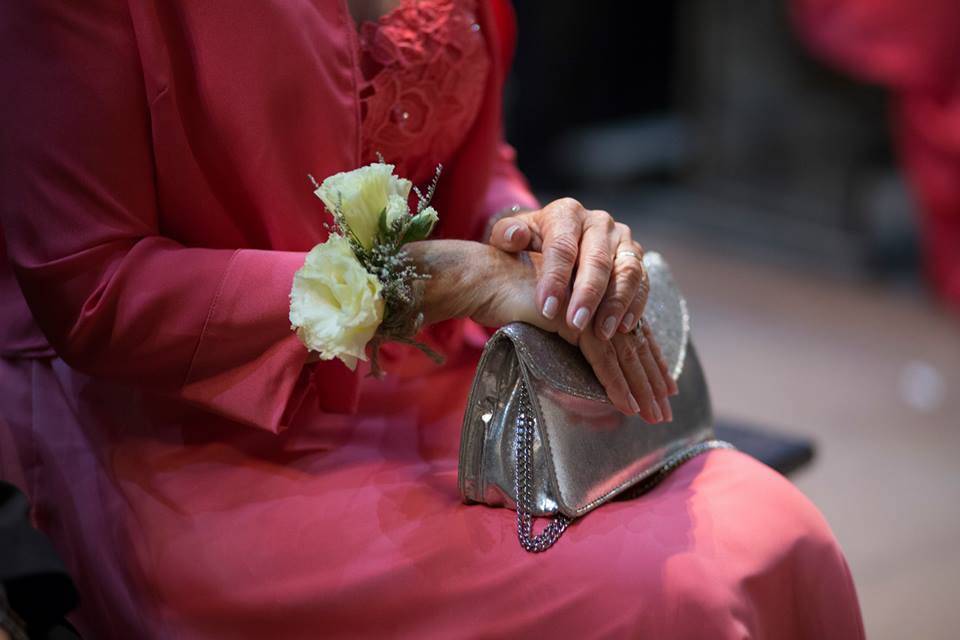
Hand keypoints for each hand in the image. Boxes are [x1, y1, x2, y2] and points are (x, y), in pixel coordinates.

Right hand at [409, 240, 675, 420]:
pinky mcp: (575, 321)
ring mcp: (590, 308)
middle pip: (634, 345)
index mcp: (597, 298)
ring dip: (640, 389)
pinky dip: (616, 384)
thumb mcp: (547, 319)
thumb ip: (571, 333)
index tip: (665, 386)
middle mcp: (600, 300)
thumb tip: (591, 362)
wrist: (485, 280)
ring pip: (624, 354)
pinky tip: (627, 405)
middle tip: (664, 411)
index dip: (650, 360)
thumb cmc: (509, 297)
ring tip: (652, 415)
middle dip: (651, 381)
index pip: (632, 333)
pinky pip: (602, 358)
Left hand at [488, 198, 648, 340]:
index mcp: (566, 213)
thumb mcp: (508, 237)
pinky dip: (634, 305)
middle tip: (575, 325)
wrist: (554, 242)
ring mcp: (622, 239)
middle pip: (598, 259)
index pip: (562, 246)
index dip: (555, 278)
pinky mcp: (636, 258)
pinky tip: (622, 328)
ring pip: (626, 270)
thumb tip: (515, 237)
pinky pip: (642, 282)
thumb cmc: (527, 245)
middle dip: (587, 295)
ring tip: (602, 333)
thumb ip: (505, 235)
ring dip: (615, 304)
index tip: (546, 309)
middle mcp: (599, 222)